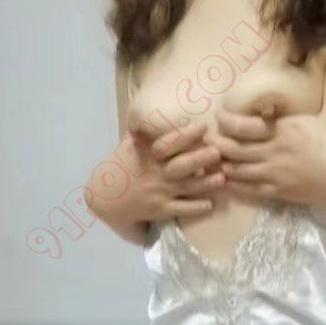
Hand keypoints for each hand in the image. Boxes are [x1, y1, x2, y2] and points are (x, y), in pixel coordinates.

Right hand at [85, 122, 224, 227]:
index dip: (186, 135)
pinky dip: (195, 208)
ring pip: (185, 187)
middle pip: (180, 164)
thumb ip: (144, 133)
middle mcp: (154, 172)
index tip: (203, 127)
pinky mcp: (159, 209)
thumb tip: (157, 114)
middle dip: (200, 158)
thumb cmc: (120, 167)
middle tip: (218, 152)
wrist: (103, 198)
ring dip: (205, 183)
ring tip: (222, 177)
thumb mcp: (128, 146)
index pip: (167, 142)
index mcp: (146, 153)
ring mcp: (157, 191)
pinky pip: (180, 209)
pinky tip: (210, 204)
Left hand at [206, 51, 325, 206]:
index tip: (219, 116)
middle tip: (207, 140)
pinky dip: (235, 186)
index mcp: (285, 129)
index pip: (244, 125)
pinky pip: (251, 191)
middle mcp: (275, 152)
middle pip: (234, 149)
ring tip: (211, 160)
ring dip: (223, 165)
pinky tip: (227, 182)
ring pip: (238, 171)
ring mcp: (277, 175)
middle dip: (218, 144)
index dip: (227, 121)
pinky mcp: (282, 194)